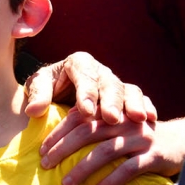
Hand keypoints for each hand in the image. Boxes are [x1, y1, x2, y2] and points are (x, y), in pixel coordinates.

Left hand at [24, 51, 154, 125]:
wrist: (62, 93)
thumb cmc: (50, 89)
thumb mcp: (40, 88)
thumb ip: (38, 96)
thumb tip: (34, 110)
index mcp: (78, 63)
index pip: (84, 76)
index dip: (86, 94)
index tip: (85, 112)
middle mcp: (100, 71)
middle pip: (109, 84)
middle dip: (111, 101)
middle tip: (112, 118)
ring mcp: (116, 83)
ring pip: (128, 91)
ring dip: (133, 105)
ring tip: (138, 120)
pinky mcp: (127, 96)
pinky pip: (141, 99)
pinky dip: (147, 108)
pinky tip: (150, 120)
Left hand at [39, 112, 184, 184]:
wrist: (183, 141)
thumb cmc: (139, 136)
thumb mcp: (117, 126)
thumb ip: (93, 127)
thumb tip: (56, 143)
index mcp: (112, 110)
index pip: (79, 117)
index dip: (58, 132)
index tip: (41, 149)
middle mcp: (124, 120)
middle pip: (87, 131)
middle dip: (63, 149)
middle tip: (45, 165)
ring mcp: (140, 137)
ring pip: (105, 152)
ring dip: (82, 169)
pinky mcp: (154, 155)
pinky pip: (128, 170)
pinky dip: (109, 182)